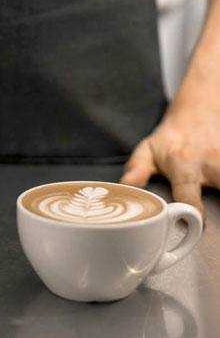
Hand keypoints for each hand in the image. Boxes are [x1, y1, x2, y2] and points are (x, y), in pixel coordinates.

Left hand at [120, 94, 219, 215]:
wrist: (199, 111)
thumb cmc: (170, 139)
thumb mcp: (147, 151)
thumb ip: (137, 170)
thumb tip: (126, 186)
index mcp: (183, 163)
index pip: (188, 192)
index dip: (193, 212)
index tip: (197, 225)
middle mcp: (212, 162)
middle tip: (218, 226)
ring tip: (219, 204)